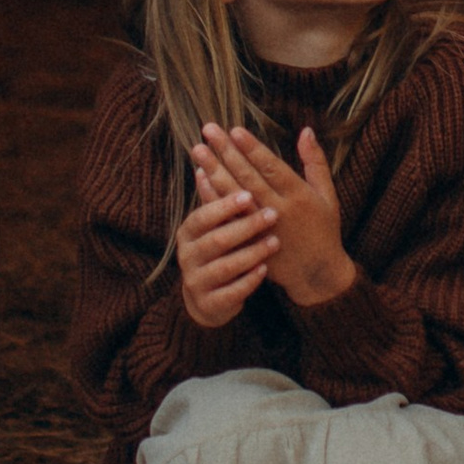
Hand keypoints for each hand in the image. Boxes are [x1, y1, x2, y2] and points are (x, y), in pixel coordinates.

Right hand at [176, 142, 280, 327]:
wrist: (209, 296)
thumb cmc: (220, 248)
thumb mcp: (216, 222)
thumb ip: (218, 193)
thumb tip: (211, 159)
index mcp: (190, 230)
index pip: (204, 214)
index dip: (224, 204)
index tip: (249, 194)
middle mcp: (188, 255)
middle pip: (215, 239)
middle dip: (244, 226)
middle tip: (271, 214)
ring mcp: (197, 281)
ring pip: (224, 267)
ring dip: (250, 253)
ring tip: (274, 242)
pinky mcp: (210, 303)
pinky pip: (230, 293)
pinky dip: (248, 282)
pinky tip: (265, 271)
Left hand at [193, 121, 355, 309]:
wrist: (317, 274)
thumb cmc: (324, 230)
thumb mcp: (327, 194)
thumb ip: (316, 162)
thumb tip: (306, 130)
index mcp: (299, 196)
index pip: (271, 167)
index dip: (252, 148)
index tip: (234, 130)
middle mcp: (278, 210)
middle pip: (247, 177)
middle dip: (226, 152)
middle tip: (208, 130)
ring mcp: (261, 229)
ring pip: (233, 196)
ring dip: (213, 171)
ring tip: (198, 150)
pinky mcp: (249, 243)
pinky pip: (226, 217)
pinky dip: (212, 197)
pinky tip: (201, 178)